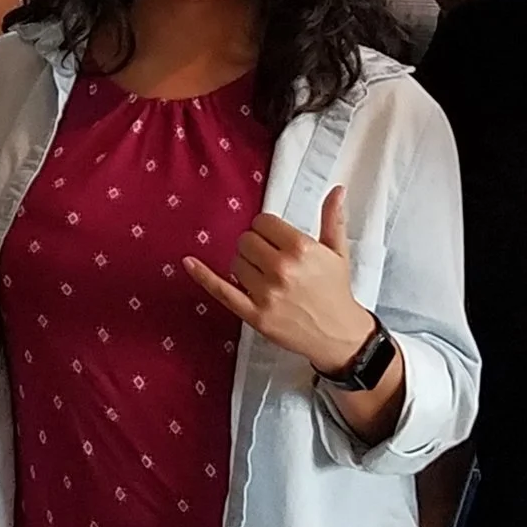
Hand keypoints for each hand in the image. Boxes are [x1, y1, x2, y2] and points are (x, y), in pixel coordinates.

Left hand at [183, 186, 372, 374]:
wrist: (338, 335)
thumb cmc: (336, 290)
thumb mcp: (337, 252)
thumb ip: (332, 219)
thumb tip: (336, 190)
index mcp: (301, 249)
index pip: (262, 222)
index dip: (267, 230)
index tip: (275, 240)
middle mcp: (282, 269)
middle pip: (246, 240)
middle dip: (255, 246)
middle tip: (270, 259)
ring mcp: (266, 294)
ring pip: (235, 262)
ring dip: (245, 265)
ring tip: (264, 276)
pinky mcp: (255, 315)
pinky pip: (221, 291)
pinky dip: (203, 276)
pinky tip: (188, 262)